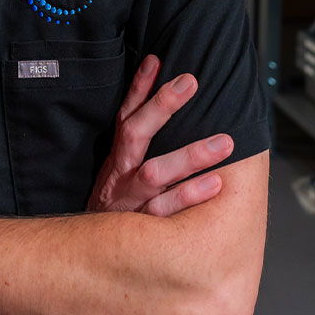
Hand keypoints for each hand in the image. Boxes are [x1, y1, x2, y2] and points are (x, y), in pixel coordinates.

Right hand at [87, 55, 233, 216]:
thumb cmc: (117, 205)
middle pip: (135, 133)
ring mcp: (129, 199)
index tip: (157, 60)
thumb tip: (158, 105)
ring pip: (155, 172)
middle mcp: (120, 173)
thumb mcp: (119, 170)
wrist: (89, 253)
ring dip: (190, 155)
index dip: (139, 88)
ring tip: (225, 142)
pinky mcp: (141, 228)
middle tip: (191, 82)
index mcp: (117, 156)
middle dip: (162, 106)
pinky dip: (189, 196)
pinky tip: (216, 184)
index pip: (126, 115)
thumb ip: (138, 142)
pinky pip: (165, 211)